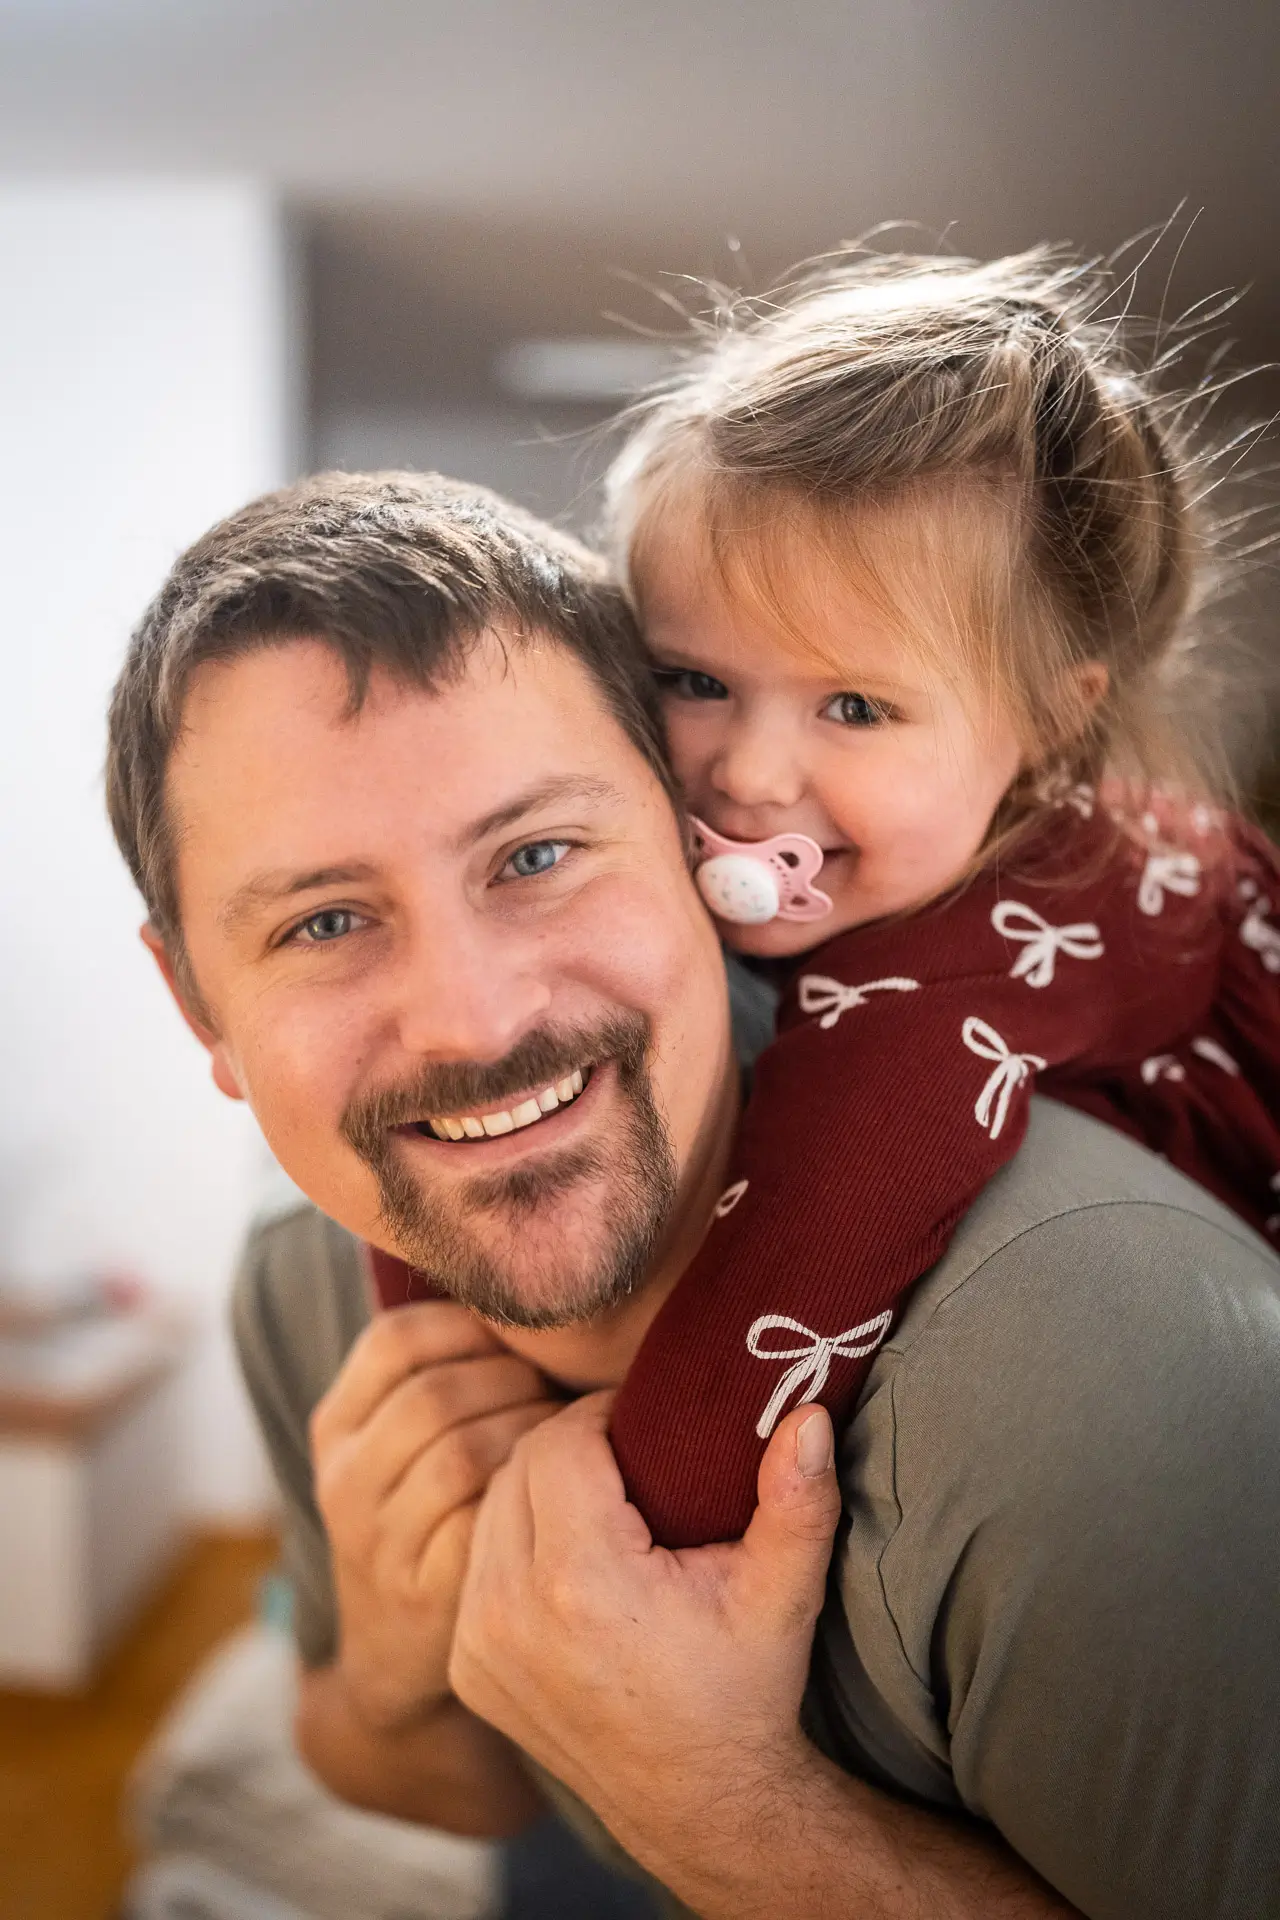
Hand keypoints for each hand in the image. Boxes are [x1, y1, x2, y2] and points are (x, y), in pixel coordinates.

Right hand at [310, 1300, 557, 1733]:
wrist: (401, 1659)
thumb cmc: (433, 1517)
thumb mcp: (407, 1443)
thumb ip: (444, 1370)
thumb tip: (528, 1277)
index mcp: (337, 1424)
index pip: (395, 1338)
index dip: (472, 1324)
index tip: (526, 1338)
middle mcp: (343, 1477)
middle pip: (437, 1392)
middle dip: (516, 1381)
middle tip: (565, 1390)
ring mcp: (375, 1539)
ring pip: (464, 1451)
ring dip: (531, 1434)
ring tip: (567, 1437)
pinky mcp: (421, 1590)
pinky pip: (484, 1516)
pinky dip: (530, 1491)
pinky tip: (558, 1489)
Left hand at [448, 1390, 841, 1882]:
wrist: (702, 1804)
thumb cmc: (746, 1689)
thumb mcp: (783, 1594)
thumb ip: (799, 1499)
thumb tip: (810, 1415)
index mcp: (582, 1581)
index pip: (560, 1441)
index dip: (601, 1416)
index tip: (644, 1423)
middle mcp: (512, 1611)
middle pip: (518, 1465)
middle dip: (570, 1445)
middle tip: (626, 1450)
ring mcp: (479, 1643)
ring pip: (490, 1507)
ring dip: (537, 1487)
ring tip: (598, 1494)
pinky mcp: (468, 1666)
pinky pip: (478, 1562)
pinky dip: (514, 1541)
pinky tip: (564, 1552)